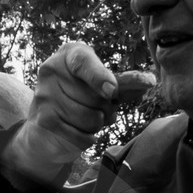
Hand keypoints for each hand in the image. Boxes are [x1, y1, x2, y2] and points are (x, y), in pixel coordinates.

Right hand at [2, 42, 154, 184]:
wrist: (45, 126)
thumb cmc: (79, 99)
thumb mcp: (99, 84)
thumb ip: (122, 83)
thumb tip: (149, 82)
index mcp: (69, 54)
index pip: (84, 62)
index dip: (100, 77)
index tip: (113, 92)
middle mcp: (51, 70)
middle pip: (94, 96)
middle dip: (106, 108)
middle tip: (101, 110)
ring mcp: (44, 95)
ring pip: (89, 118)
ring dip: (97, 125)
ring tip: (88, 121)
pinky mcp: (43, 120)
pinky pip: (80, 135)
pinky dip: (88, 139)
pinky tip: (81, 133)